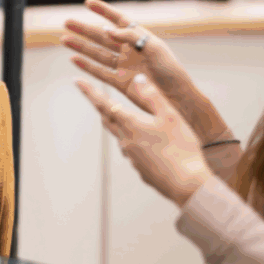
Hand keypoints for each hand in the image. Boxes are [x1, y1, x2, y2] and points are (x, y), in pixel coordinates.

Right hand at [63, 0, 229, 144]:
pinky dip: (86, 66)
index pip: (119, 20)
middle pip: (102, 37)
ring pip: (97, 53)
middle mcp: (129, 51)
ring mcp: (123, 66)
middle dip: (84, 29)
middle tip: (67, 22)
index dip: (104, 11)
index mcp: (140, 38)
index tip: (88, 3)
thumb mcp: (155, 49)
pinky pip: (100, 72)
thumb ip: (131, 37)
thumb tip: (108, 31)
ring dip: (81, 46)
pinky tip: (74, 60)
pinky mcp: (120, 82)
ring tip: (64, 39)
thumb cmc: (171, 71)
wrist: (176, 98)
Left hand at [76, 74, 212, 207]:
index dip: (90, 91)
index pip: (104, 104)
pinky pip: (133, 150)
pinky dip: (135, 141)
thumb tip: (138, 78)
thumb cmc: (181, 148)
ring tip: (122, 115)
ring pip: (120, 135)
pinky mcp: (140, 168)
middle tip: (93, 95)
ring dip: (118, 123)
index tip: (77, 81)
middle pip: (107, 119)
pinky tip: (147, 142)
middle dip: (100, 106)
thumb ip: (152, 96)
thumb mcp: (169, 116)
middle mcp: (125, 140)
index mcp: (130, 125)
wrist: (186, 184)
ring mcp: (131, 156)